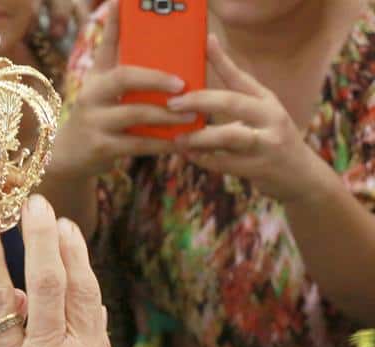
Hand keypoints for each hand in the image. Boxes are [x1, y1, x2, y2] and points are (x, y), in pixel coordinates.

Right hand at [49, 0, 188, 178]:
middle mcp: (91, 95)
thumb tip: (145, 37)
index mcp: (96, 77)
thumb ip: (121, 69)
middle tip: (183, 83)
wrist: (66, 158)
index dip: (115, 23)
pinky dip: (162, 144)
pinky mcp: (100, 148)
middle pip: (125, 77)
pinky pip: (137, 144)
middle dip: (157, 78)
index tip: (124, 1)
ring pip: (136, 113)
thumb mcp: (101, 92)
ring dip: (168, 115)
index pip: (107, 44)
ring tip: (192, 115)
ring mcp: (94, 121)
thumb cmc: (95, 119)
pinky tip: (180, 142)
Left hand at [169, 35, 325, 202]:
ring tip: (178, 138)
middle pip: (233, 102)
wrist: (301, 176)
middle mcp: (271, 117)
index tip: (205, 44)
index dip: (223, 59)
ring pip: (229, 136)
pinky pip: (225, 163)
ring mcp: (267, 143)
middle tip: (173, 104)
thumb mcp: (260, 116)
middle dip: (200, 101)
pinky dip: (203, 159)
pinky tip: (187, 155)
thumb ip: (234, 103)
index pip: (242, 77)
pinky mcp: (260, 168)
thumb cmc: (270, 141)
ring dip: (199, 137)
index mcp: (267, 101)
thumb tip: (193, 94)